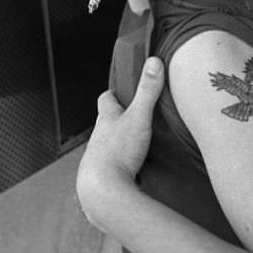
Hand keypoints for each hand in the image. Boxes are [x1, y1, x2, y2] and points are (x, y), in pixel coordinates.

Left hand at [76, 57, 164, 226]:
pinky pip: (113, 167)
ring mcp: (98, 157)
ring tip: (140, 145)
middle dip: (119, 120)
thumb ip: (148, 91)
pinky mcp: (103, 177)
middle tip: (138, 118)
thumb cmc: (118, 153)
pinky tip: (135, 170)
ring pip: (109, 145)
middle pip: (107, 122)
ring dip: (121, 144)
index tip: (123, 91)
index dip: (114, 93)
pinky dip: (122, 165)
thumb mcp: (138, 117)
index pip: (106, 99)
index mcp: (105, 119)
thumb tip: (154, 62)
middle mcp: (98, 136)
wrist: (103, 191)